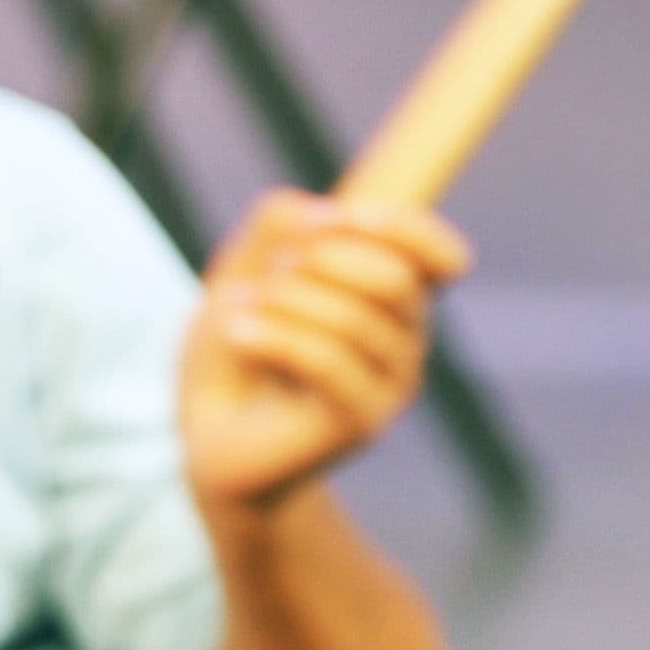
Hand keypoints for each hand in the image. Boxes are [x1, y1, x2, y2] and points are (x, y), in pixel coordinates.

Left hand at [178, 190, 470, 513]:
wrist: (211, 434)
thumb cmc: (237, 345)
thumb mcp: (247, 267)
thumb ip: (280, 224)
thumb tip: (322, 215)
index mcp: (394, 295)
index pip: (438, 254)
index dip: (397, 227)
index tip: (333, 218)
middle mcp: (406, 337)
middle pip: (392, 277)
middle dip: (322, 258)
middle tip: (268, 271)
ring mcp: (392, 384)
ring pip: (354, 319)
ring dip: (284, 301)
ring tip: (234, 308)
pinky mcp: (363, 422)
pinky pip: (329, 362)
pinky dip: (276, 337)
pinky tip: (236, 332)